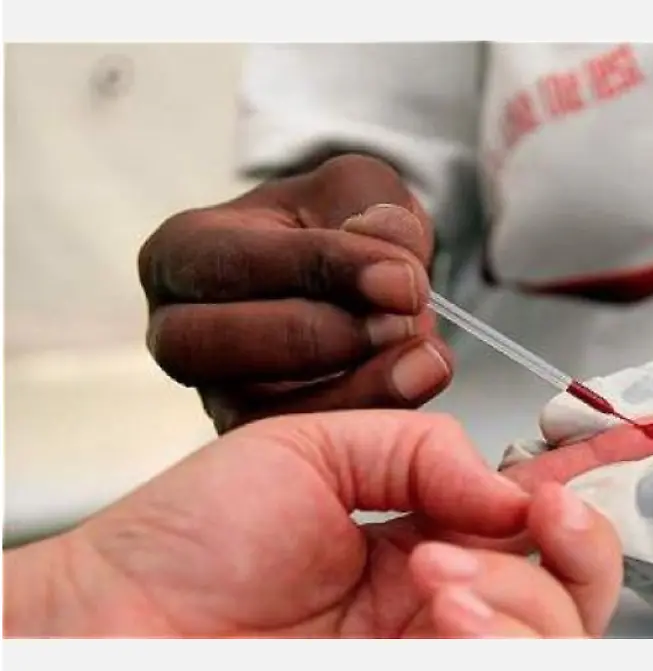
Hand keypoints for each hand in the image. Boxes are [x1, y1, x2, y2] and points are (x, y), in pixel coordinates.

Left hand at [3, 411, 652, 636]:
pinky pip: (505, 670)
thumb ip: (424, 451)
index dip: (587, 494)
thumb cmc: (189, 536)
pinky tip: (439, 607)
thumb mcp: (316, 447)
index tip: (610, 461)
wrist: (116, 614)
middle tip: (528, 517)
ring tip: (438, 572)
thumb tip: (513, 489)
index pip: (539, 521)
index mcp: (429, 537)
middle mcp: (444, 603)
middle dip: (572, 549)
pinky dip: (499, 636)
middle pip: (573, 591)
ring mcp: (430, 653)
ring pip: (556, 639)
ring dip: (521, 595)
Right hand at [138, 154, 449, 432]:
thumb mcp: (358, 188)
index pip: (233, 262)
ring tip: (421, 361)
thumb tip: (381, 236)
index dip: (322, 269)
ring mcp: (215, 392)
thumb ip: (371, 201)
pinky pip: (297, 448)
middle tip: (397, 324)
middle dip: (313, 337)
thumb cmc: (340, 225)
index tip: (404, 280)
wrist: (360, 279)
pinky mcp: (260, 438)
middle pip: (208, 346)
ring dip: (349, 390)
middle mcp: (180, 329)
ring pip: (252, 413)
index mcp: (183, 252)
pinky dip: (363, 420)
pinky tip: (416, 387)